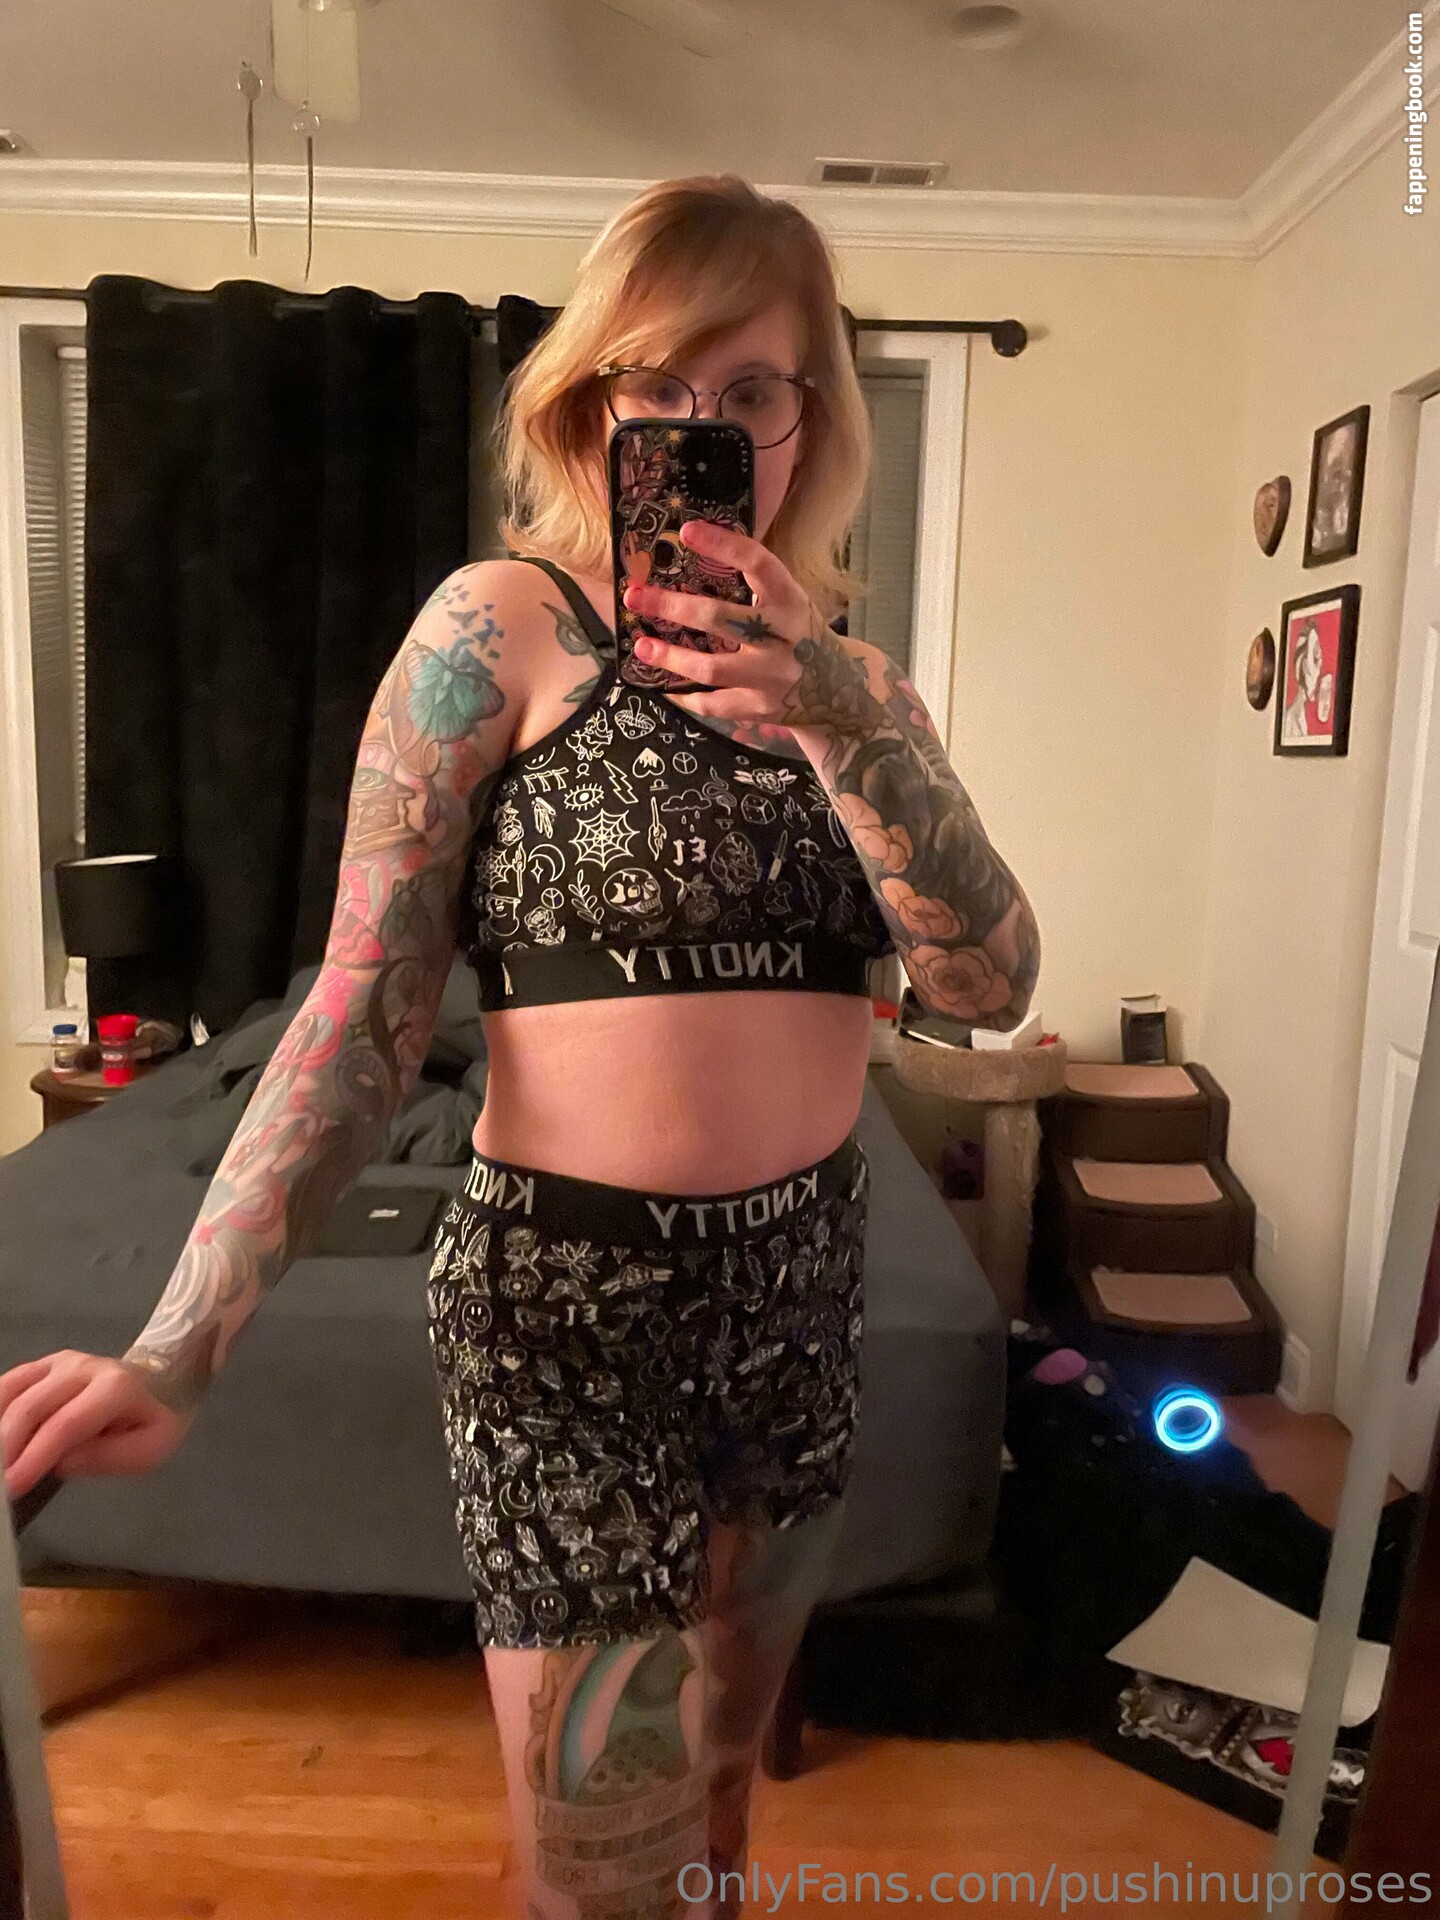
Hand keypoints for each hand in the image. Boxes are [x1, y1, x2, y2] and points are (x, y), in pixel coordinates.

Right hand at [1, 1350, 195, 1503]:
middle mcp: (83, 1368)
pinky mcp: (43, 1364)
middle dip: (7, 1448)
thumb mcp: (148, 1449)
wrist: (158, 1380)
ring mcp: (59, 1362)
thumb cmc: (151, 1420)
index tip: (12, 1487)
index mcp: (116, 1388)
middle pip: (32, 1407)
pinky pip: (9, 1383)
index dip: (35, 1457)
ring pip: (14, 1392)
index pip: (66, 1424)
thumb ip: (106, 1457)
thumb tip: (60, 1462)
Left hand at [623, 520, 878, 733]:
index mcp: (791, 601)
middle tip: (635, 596)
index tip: (686, 531)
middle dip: (672, 606)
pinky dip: (687, 695)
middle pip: (720, 618)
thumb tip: (692, 557)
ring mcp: (773, 677)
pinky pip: (715, 704)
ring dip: (670, 657)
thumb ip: (755, 587)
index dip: (722, 545)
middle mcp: (785, 637)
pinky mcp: (762, 709)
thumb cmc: (801, 638)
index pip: (758, 563)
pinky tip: (666, 686)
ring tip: (641, 645)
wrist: (840, 696)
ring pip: (711, 668)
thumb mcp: (790, 605)